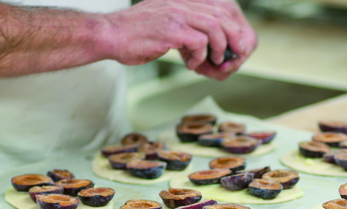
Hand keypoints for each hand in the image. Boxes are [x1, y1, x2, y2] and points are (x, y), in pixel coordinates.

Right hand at [103, 0, 255, 79]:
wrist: (109, 35)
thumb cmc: (133, 34)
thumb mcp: (163, 20)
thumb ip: (184, 26)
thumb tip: (203, 43)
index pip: (219, 5)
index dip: (233, 24)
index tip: (236, 42)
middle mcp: (182, 2)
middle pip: (223, 14)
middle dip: (234, 37)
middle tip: (235, 54)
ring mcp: (177, 14)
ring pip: (215, 27)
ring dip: (219, 48)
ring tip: (212, 60)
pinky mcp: (172, 30)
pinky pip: (199, 43)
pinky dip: (199, 57)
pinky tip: (190, 64)